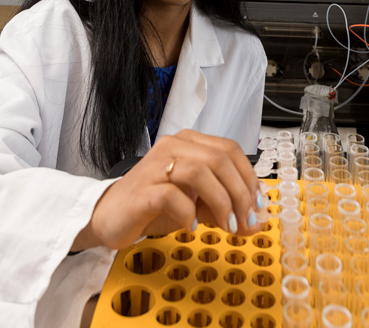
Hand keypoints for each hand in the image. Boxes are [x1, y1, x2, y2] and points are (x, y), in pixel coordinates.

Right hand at [72, 129, 263, 250]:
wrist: (110, 216)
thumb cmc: (153, 206)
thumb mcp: (197, 205)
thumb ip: (225, 209)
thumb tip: (257, 222)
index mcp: (188, 143)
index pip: (230, 150)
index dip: (249, 178)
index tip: (258, 206)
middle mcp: (172, 147)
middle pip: (220, 159)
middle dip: (240, 193)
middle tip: (245, 221)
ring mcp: (155, 165)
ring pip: (200, 172)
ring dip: (220, 201)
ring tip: (225, 225)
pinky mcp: (142, 189)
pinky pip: (173, 195)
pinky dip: (188, 213)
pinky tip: (189, 225)